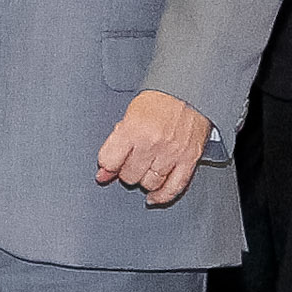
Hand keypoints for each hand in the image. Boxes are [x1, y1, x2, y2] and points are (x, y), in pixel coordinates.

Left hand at [98, 90, 216, 207]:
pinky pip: (175, 187)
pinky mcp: (189, 159)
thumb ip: (114, 146)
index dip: (107, 165)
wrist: (188, 94)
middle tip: (131, 162)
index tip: (110, 164)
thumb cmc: (156, 104)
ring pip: (150, 183)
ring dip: (143, 180)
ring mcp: (172, 153)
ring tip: (144, 170)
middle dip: (126, 171)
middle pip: (129, 175)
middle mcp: (152, 143)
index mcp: (132, 130)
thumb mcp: (127, 118)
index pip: (109, 161)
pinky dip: (162, 196)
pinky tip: (153, 197)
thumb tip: (102, 174)